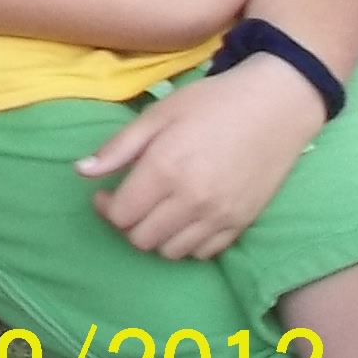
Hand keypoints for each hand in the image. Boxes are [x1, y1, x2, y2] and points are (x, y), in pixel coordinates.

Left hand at [74, 58, 327, 258]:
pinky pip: (204, 253)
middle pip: (142, 239)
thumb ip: (118, 147)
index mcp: (165, 170)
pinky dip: (187, 242)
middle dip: (127, 224)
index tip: (105, 191)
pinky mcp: (243, 224)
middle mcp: (192, 200)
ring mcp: (221, 216)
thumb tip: (82, 172)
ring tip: (156, 210)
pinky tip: (184, 217)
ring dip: (155, 236)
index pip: (121, 215)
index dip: (105, 207)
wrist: (275, 107)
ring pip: (171, 252)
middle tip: (128, 200)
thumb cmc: (210, 104)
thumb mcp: (157, 115)